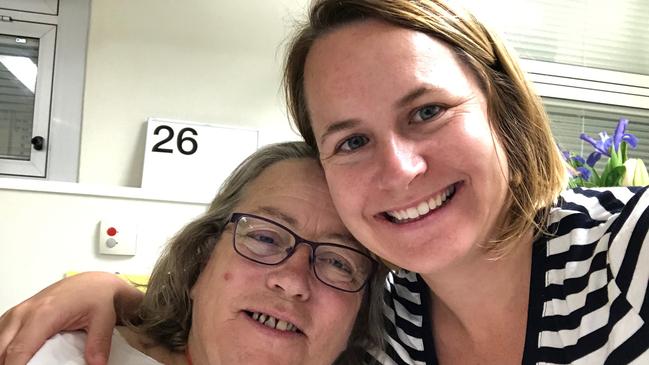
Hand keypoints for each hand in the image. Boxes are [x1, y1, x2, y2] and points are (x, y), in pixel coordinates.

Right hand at [0, 272, 143, 364]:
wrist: (94, 282)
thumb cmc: (96, 294)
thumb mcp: (103, 319)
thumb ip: (98, 344)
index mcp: (44, 314)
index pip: (19, 350)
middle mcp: (26, 312)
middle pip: (3, 349)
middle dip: (8, 364)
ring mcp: (19, 312)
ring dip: (4, 357)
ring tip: (20, 363)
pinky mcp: (18, 314)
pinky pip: (1, 333)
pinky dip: (4, 348)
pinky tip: (14, 357)